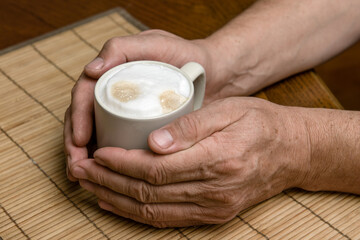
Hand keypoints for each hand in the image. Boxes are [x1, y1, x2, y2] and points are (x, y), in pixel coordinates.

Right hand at [64, 30, 217, 180]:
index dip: (78, 119)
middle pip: (86, 120)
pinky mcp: (142, 128)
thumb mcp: (154, 44)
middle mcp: (115, 95)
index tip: (80, 141)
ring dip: (87, 157)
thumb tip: (90, 70)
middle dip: (75, 145)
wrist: (213, 72)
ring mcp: (127, 112)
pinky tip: (105, 177)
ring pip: (98, 135)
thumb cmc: (184, 54)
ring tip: (84, 177)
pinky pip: (120, 144)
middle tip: (77, 167)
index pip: (85, 97)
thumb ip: (122, 48)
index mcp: (112, 75)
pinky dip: (110, 162)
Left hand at [71, 97, 309, 226]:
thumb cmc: (259, 124)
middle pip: (149, 192)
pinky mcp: (213, 215)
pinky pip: (167, 219)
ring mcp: (213, 208)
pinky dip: (137, 213)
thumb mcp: (228, 110)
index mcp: (218, 160)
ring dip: (116, 199)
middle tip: (81, 169)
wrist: (291, 152)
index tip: (97, 152)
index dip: (121, 163)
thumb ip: (191, 126)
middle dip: (109, 181)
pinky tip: (117, 203)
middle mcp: (214, 191)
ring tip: (89, 186)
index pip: (156, 168)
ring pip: (153, 210)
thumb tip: (152, 142)